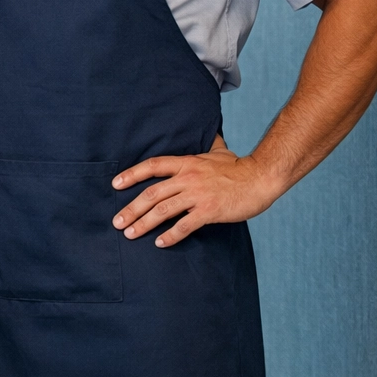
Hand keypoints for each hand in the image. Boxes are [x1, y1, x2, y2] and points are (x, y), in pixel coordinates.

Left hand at [111, 135, 283, 246]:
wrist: (261, 178)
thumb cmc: (239, 167)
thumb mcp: (218, 151)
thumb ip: (207, 146)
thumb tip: (209, 133)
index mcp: (186, 163)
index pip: (152, 166)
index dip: (132, 174)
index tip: (115, 184)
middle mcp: (187, 178)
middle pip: (152, 193)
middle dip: (131, 209)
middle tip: (117, 222)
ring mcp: (197, 195)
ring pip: (163, 210)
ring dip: (144, 224)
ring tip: (130, 234)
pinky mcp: (209, 211)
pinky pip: (184, 225)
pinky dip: (171, 235)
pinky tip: (160, 243)